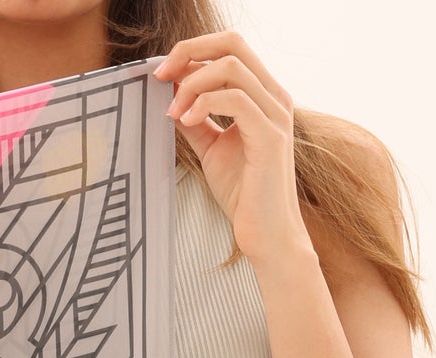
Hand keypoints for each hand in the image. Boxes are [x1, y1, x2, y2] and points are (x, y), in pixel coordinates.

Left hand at [155, 32, 311, 275]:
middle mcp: (273, 96)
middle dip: (191, 51)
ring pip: (231, 67)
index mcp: (262, 95)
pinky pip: (235, 100)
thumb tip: (173, 99)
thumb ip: (197, 121)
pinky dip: (204, 105)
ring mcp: (274, 114)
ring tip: (173, 111)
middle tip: (161, 75)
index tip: (163, 72)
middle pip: (232, 44)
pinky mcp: (269, 136)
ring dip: (192, 84)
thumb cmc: (244, 195)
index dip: (193, 51)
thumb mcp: (212, 149)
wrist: (266, 234)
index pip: (230, 48)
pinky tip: (186, 122)